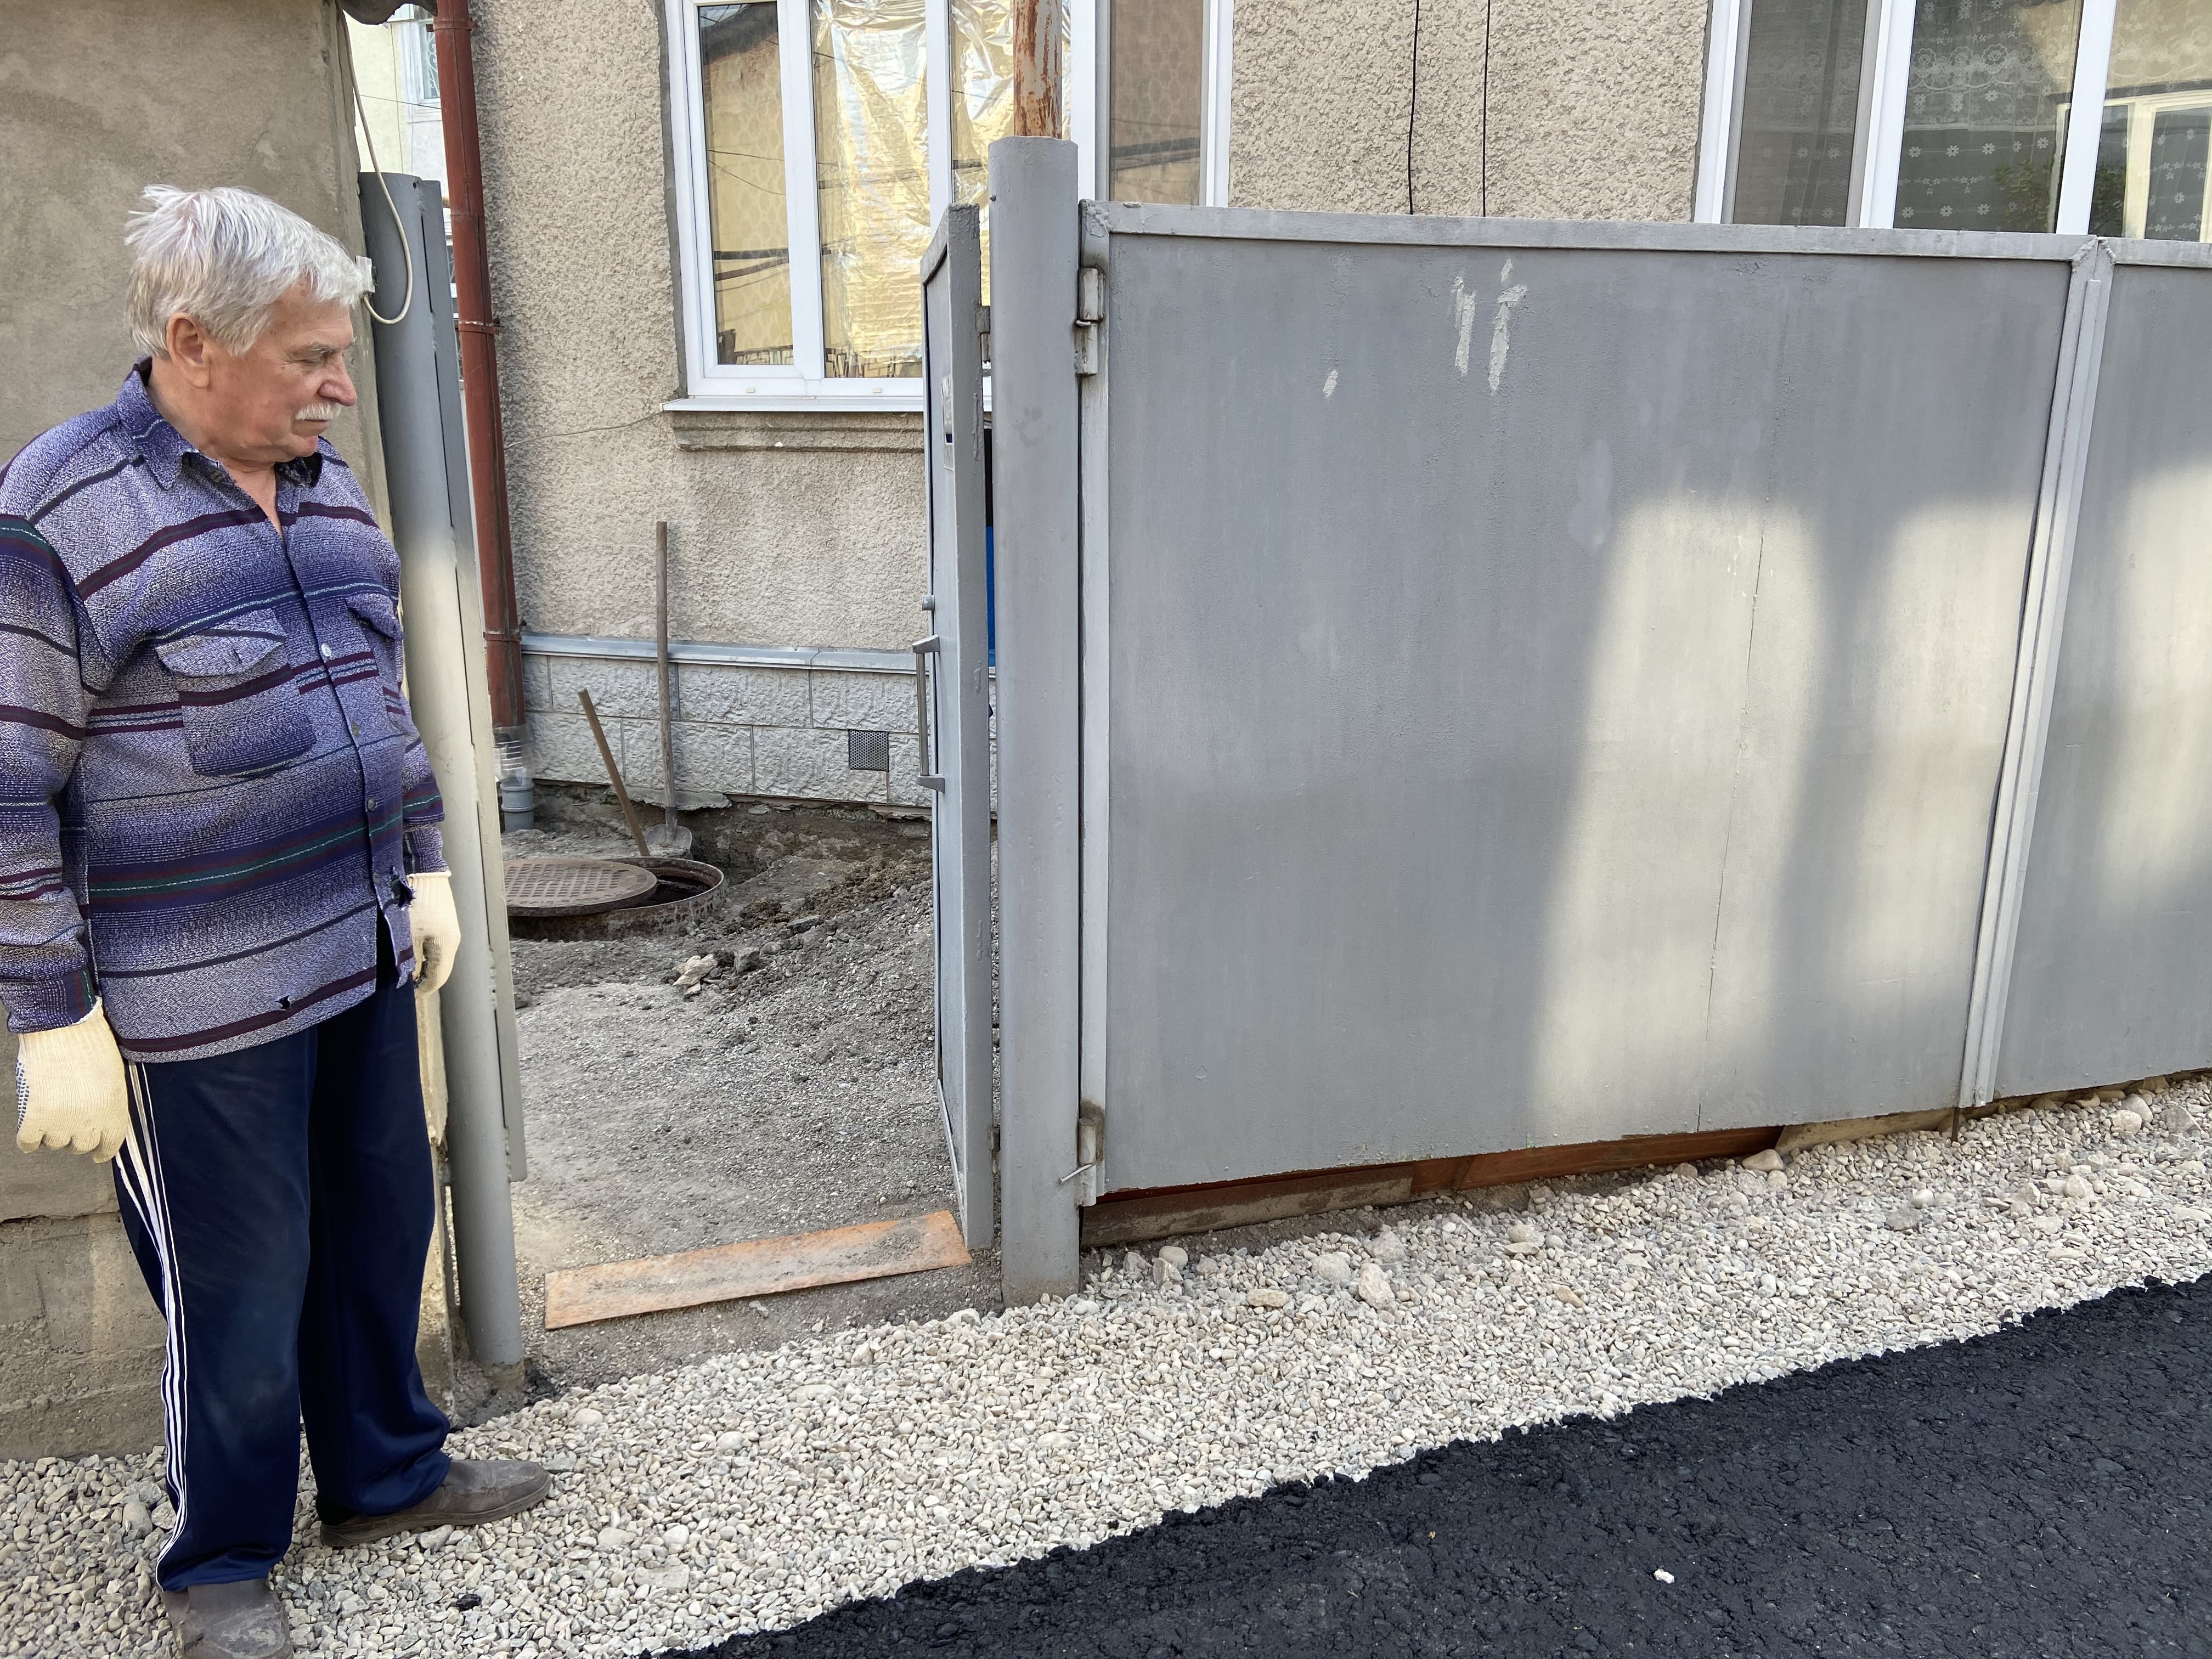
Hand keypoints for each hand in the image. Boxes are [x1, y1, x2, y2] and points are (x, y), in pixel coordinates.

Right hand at [14, 1001, 129, 1161]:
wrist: (64, 1026)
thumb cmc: (92, 1042)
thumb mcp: (114, 1074)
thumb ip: (108, 1100)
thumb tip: (101, 1115)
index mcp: (115, 1109)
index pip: (111, 1143)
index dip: (103, 1151)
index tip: (97, 1154)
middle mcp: (90, 1120)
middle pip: (81, 1145)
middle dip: (76, 1138)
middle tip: (70, 1124)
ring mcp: (62, 1120)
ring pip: (55, 1144)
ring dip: (52, 1136)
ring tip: (51, 1119)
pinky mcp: (36, 1115)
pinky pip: (29, 1141)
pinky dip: (28, 1141)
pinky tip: (30, 1132)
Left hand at [408, 871, 463, 995]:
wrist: (421, 866)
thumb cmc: (411, 901)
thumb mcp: (404, 934)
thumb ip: (406, 959)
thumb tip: (406, 978)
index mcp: (445, 945)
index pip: (437, 979)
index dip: (422, 991)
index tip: (406, 996)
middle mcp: (452, 938)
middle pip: (440, 968)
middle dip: (422, 978)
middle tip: (403, 982)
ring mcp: (450, 927)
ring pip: (437, 955)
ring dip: (422, 964)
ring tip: (404, 965)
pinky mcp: (444, 917)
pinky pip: (436, 942)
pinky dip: (424, 951)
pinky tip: (410, 947)